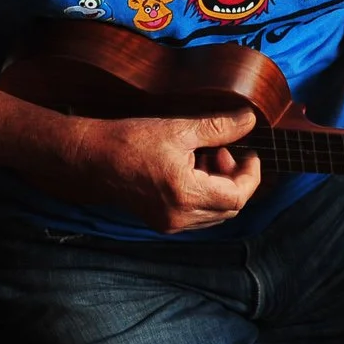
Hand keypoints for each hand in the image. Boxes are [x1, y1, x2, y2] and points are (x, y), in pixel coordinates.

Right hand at [63, 110, 262, 232]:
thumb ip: (219, 127)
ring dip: (220, 187)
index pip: (237, 197)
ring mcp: (169, 224)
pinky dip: (204, 194)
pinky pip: (197, 215)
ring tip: (206, 157)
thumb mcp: (179, 128)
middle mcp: (179, 217)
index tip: (249, 153)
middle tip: (223, 150)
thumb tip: (250, 120)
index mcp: (186, 195)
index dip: (250, 175)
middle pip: (229, 208)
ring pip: (215, 214)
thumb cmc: (130, 141)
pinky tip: (192, 170)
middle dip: (235, 179)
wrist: (92, 158)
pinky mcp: (161, 222)